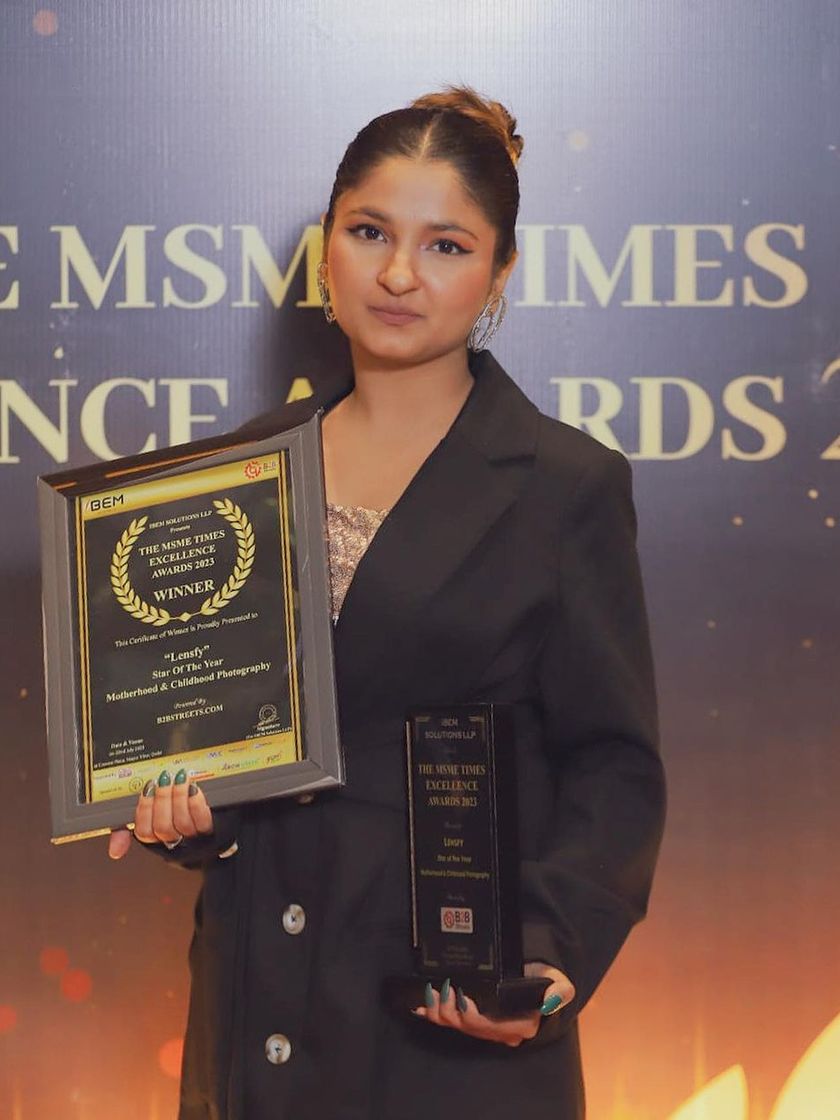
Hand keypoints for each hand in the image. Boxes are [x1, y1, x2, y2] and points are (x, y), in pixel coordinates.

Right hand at [108, 770, 213, 859]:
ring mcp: (194, 839)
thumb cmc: (178, 820)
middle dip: (161, 800)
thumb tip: (114, 851)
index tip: (147, 788)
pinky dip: (196, 803)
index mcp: (158, 841)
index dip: (144, 810)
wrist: (215, 828)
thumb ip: (129, 831)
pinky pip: (203, 820)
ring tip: (179, 778)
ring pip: (182, 823)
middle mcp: (175, 843)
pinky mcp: (213, 831)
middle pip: (162, 827)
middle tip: (164, 779)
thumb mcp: (151, 825)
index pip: (144, 832)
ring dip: (178, 797)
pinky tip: (193, 788)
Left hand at [412, 961, 574, 1046]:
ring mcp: (486, 1027)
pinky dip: (434, 1015)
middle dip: (450, 1011)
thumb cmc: (547, 979)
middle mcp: (501, 1032)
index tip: (462, 997)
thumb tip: (550, 1003)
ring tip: (430, 992)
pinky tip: (420, 1006)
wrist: (537, 976)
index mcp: (521, 1026)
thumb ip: (560, 991)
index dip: (472, 1017)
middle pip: (469, 1028)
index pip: (491, 1028)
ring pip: (457, 1026)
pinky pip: (451, 1022)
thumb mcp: (559, 981)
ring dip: (439, 1012)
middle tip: (441, 988)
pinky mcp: (474, 1019)